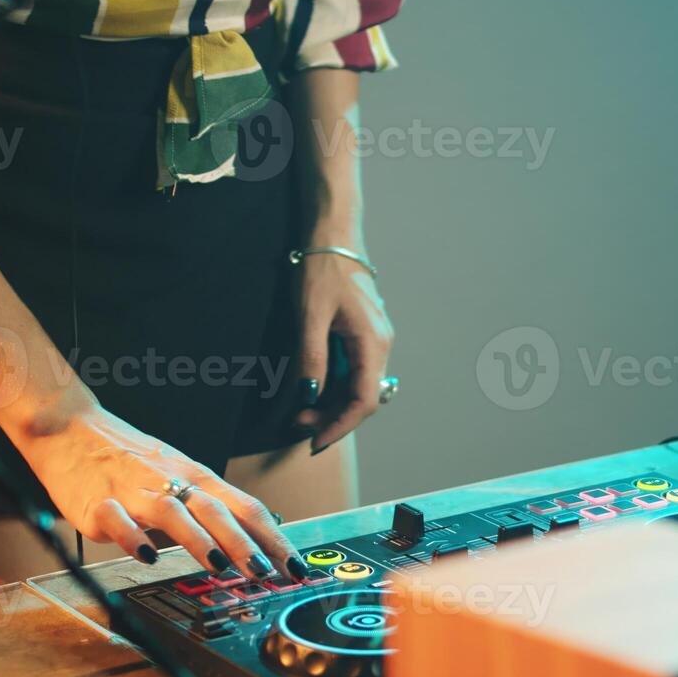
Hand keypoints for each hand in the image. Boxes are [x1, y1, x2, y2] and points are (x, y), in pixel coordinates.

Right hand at [16, 402, 303, 579]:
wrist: (71, 429)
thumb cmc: (131, 458)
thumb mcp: (180, 476)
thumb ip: (213, 507)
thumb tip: (259, 537)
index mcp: (197, 478)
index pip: (246, 508)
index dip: (274, 538)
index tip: (296, 567)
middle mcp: (172, 482)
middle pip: (216, 511)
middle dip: (245, 544)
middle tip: (266, 573)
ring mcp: (135, 492)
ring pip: (174, 513)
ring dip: (199, 540)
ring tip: (219, 566)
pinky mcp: (98, 504)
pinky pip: (118, 521)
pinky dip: (134, 539)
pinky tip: (148, 557)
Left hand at [294, 247, 394, 452]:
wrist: (334, 235)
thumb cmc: (323, 269)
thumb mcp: (310, 314)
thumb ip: (311, 357)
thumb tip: (308, 395)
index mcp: (372, 343)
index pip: (364, 401)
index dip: (340, 426)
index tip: (314, 440)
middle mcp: (380, 345)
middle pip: (363, 398)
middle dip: (331, 417)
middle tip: (296, 422)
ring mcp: (374, 340)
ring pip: (358, 386)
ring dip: (332, 403)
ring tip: (300, 408)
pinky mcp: (364, 334)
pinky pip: (354, 370)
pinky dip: (334, 385)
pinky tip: (312, 386)